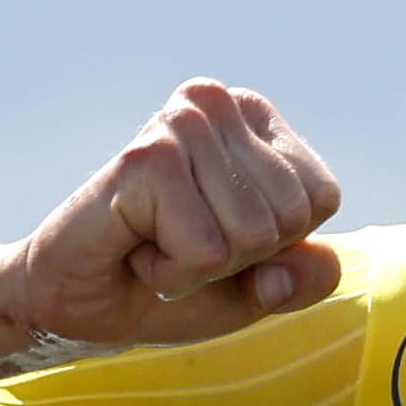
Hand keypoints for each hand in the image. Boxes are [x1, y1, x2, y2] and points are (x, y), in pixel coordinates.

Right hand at [0, 80, 343, 353]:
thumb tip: (329, 264)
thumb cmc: (164, 281)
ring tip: (156, 244)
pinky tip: (137, 249)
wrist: (76, 303)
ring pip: (251, 236)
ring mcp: (180, 124)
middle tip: (181, 243)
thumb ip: (301, 276)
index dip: (276, 245)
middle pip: (289, 217)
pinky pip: (207, 254)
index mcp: (253, 117)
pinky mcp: (149, 159)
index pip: (320, 197)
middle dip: (240, 257)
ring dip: (203, 267)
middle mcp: (216, 103)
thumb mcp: (253, 289)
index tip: (218, 238)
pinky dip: (174, 275)